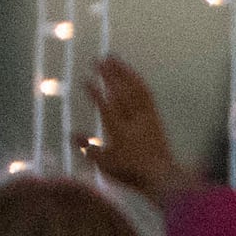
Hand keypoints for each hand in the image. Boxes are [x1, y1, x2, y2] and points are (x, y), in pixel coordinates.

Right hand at [83, 56, 192, 202]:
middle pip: (120, 91)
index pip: (105, 105)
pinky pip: (147, 95)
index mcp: (118, 129)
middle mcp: (133, 119)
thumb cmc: (130, 172)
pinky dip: (138, 82)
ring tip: (114, 59)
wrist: (162, 177)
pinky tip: (132, 76)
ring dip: (124, 72)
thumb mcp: (104, 165)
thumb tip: (72, 133)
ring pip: (135, 89)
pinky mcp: (155, 118)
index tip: (85, 79)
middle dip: (109, 74)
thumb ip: (88, 148)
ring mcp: (146, 116)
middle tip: (98, 59)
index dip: (95, 91)